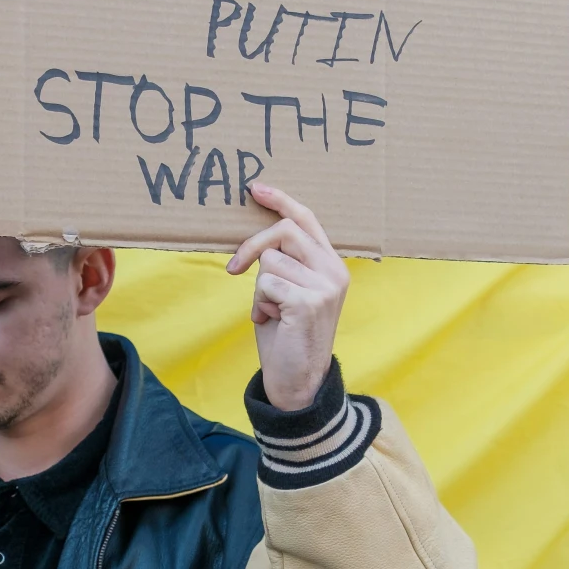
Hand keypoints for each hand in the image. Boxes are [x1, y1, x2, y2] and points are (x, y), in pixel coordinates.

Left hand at [226, 183, 348, 410]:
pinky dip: (260, 304)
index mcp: (332, 264)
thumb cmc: (288, 336)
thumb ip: (285, 263)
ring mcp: (325, 286)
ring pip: (270, 261)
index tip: (255, 188)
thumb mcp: (289, 291)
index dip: (281, 200)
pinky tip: (271, 322)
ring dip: (259, 288)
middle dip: (252, 247)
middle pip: (284, 231)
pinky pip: (266, 284)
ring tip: (271, 311)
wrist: (298, 380)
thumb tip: (259, 240)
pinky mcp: (310, 302)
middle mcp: (334, 271)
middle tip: (234, 269)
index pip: (307, 219)